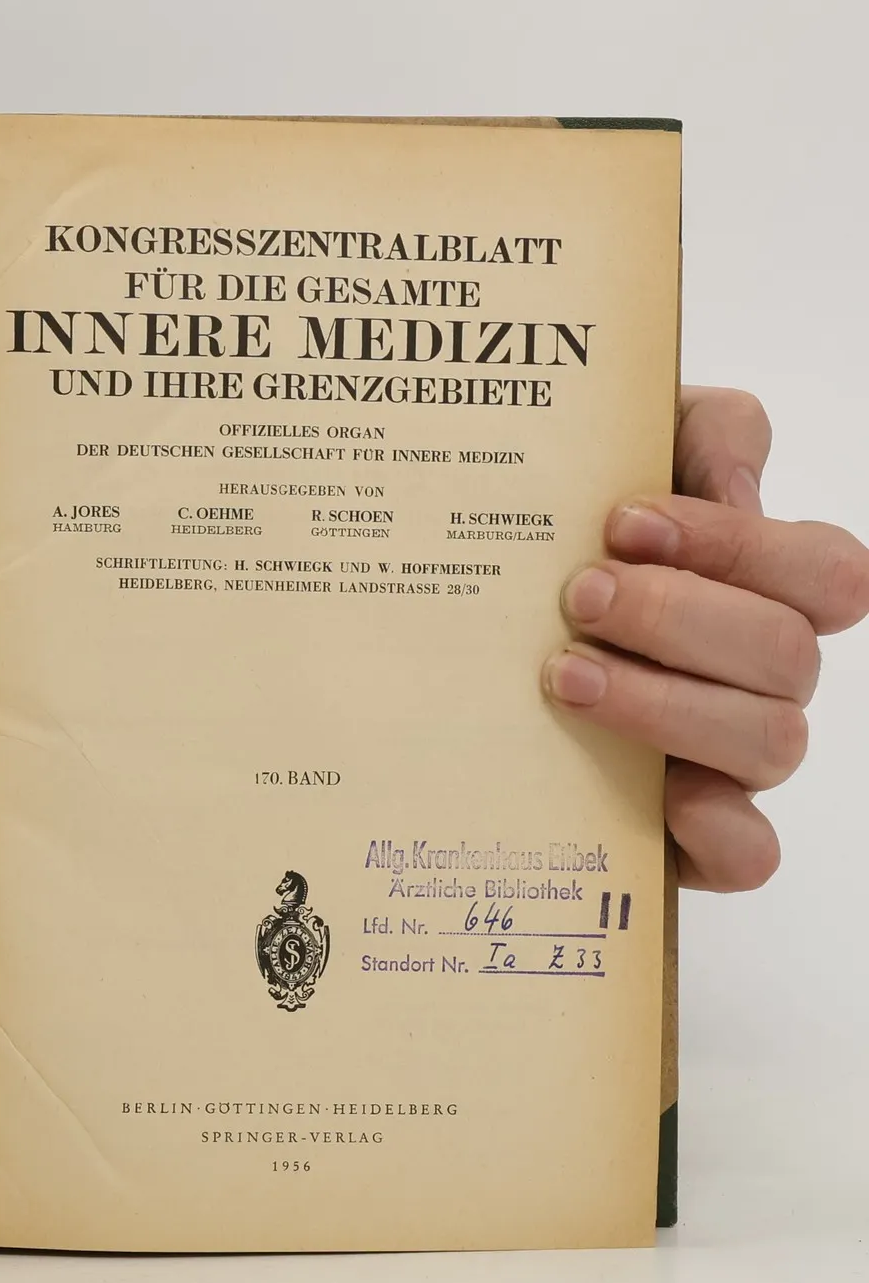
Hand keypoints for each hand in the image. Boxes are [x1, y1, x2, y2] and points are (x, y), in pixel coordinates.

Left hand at [544, 386, 868, 890]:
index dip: (736, 544)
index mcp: (767, 590)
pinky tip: (659, 799)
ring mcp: (730, 758)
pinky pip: (747, 852)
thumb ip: (700, 431)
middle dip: (678, 616)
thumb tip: (738, 486)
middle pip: (786, 653)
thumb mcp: (620, 449)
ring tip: (561, 674)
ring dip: (667, 704)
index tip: (622, 521)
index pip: (823, 572)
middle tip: (577, 594)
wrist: (459, 630)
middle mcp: (762, 677)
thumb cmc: (559, 537)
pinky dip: (717, 830)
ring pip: (769, 742)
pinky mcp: (685, 833)